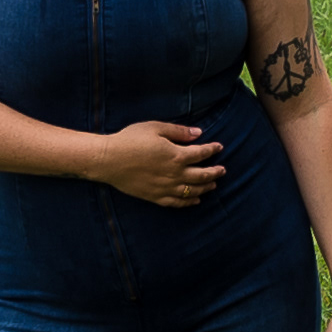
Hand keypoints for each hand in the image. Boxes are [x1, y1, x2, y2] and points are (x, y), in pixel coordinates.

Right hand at [97, 120, 225, 207]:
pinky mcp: (156, 197)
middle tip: (222, 170)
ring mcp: (166, 187)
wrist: (109, 160)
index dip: (212, 149)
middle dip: (215, 172)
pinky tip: (195, 200)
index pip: (202, 153)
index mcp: (176, 155)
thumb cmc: (131, 140)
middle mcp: (175, 174)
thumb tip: (198, 133)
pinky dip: (189, 202)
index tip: (219, 147)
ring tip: (213, 185)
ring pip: (193, 191)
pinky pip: (177, 202)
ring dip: (206, 187)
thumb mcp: (155, 128)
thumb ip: (179, 132)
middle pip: (202, 175)